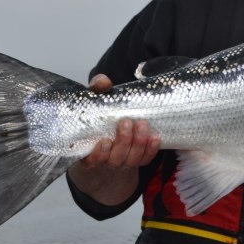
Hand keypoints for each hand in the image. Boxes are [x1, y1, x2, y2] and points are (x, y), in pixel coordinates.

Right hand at [67, 74, 160, 204]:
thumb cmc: (100, 114)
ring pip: (131, 159)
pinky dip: (150, 150)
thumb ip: (97, 90)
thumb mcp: (95, 100)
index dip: (99, 154)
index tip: (105, 141)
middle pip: (116, 158)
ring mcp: (122, 161)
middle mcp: (105, 160)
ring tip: (142, 125)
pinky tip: (155, 138)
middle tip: (127, 123)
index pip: (91, 159)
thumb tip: (104, 82)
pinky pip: (145, 159)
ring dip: (139, 143)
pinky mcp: (137, 160)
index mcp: (88, 150)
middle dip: (123, 142)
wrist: (112, 126)